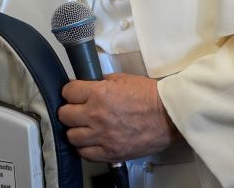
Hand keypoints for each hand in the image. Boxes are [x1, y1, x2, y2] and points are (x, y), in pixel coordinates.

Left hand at [58, 73, 179, 161]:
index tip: (74, 94)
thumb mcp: (121, 79)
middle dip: (69, 111)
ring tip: (83, 127)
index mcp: (98, 94)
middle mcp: (97, 115)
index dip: (70, 92)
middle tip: (77, 110)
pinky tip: (91, 142)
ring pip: (71, 136)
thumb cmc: (149, 97)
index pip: (68, 92)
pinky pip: (85, 154)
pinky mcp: (111, 152)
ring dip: (76, 130)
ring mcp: (103, 136)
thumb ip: (101, 82)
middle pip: (64, 115)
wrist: (170, 115)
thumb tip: (87, 85)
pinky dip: (85, 148)